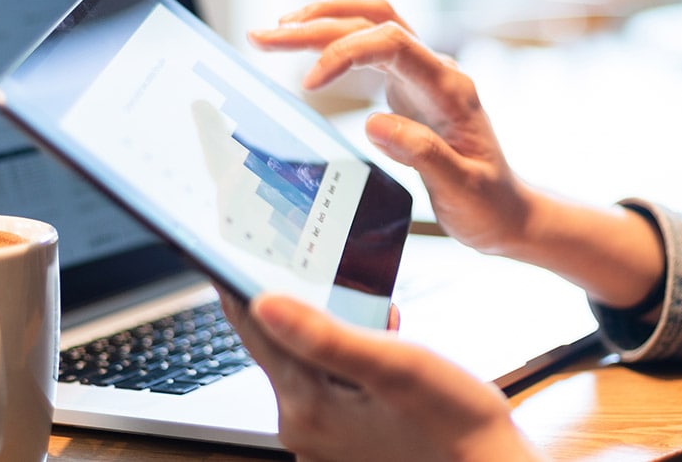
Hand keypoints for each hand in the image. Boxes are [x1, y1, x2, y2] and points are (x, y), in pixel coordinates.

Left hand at [221, 291, 542, 461]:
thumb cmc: (453, 421)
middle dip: (300, 301)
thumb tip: (262, 303)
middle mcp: (304, 426)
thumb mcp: (393, 366)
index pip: (255, 329)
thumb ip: (325, 335)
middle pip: (280, 344)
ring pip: (308, 359)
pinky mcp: (345, 437)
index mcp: (305, 408)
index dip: (239, 282)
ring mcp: (324, 436)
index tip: (228, 245)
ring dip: (330, 326)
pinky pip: (330, 380)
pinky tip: (381, 338)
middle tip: (314, 263)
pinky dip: (346, 353)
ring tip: (366, 306)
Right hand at [247, 0, 532, 253]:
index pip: (392, 44)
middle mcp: (437, 71)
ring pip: (374, 22)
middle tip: (264, 36)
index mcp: (450, 89)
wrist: (507, 212)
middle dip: (316, 25)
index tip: (308, 83)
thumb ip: (422, 154)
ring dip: (325, 17)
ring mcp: (424, 74)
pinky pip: (380, 35)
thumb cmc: (487, 205)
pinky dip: (351, 12)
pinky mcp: (411, 84)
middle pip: (374, 23)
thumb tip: (374, 124)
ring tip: (277, 25)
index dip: (344, 53)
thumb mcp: (461, 189)